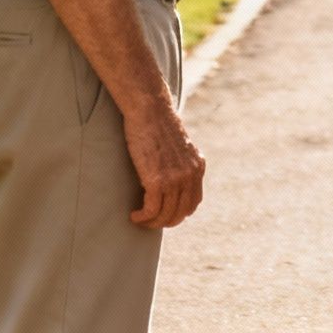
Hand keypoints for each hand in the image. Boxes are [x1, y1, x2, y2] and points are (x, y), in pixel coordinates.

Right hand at [125, 102, 205, 227]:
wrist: (150, 110)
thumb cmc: (158, 125)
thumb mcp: (179, 146)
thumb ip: (182, 163)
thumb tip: (174, 180)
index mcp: (198, 166)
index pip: (194, 202)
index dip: (179, 213)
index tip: (164, 214)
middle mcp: (191, 175)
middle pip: (181, 213)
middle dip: (165, 222)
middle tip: (150, 221)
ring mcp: (175, 179)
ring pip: (166, 215)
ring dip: (151, 222)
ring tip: (140, 219)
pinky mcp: (157, 181)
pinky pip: (151, 210)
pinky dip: (143, 217)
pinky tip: (134, 215)